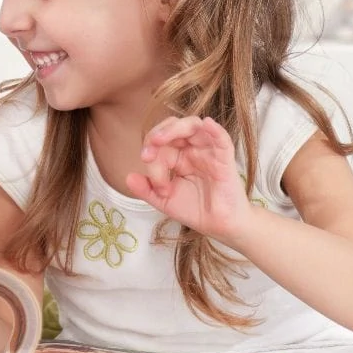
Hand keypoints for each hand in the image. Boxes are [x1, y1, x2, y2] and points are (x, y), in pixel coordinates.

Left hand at [125, 116, 253, 243]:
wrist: (220, 227)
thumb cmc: (195, 210)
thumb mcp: (164, 201)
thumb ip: (146, 190)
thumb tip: (128, 178)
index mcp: (177, 156)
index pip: (160, 145)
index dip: (152, 158)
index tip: (155, 185)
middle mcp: (192, 149)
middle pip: (173, 127)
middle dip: (156, 136)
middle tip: (147, 155)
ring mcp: (208, 151)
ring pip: (193, 126)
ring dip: (174, 128)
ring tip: (159, 139)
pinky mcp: (225, 159)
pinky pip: (221, 139)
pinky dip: (215, 129)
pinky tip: (207, 125)